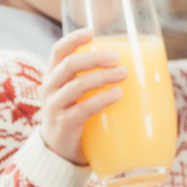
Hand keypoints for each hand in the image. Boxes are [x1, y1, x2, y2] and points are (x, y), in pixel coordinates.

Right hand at [35, 28, 126, 164]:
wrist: (59, 154)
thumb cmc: (76, 118)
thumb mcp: (79, 96)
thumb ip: (94, 81)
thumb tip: (136, 69)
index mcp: (53, 77)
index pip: (58, 52)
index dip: (73, 39)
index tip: (92, 32)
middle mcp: (50, 89)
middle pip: (69, 65)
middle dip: (94, 58)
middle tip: (117, 58)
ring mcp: (55, 108)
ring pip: (76, 85)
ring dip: (101, 77)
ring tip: (123, 74)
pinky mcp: (64, 126)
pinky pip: (83, 109)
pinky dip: (101, 100)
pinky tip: (117, 95)